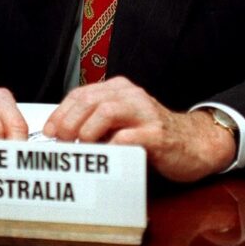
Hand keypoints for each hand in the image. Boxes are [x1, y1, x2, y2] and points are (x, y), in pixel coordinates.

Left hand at [42, 77, 236, 181]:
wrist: (194, 143)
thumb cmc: (153, 135)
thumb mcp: (122, 124)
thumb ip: (98, 123)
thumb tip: (62, 135)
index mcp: (119, 90)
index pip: (81, 94)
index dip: (61, 113)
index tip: (50, 131)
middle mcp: (131, 96)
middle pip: (91, 100)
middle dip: (70, 121)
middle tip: (61, 141)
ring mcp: (145, 113)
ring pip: (107, 110)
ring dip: (88, 131)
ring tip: (81, 147)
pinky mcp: (157, 134)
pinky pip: (129, 136)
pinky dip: (112, 146)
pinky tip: (106, 155)